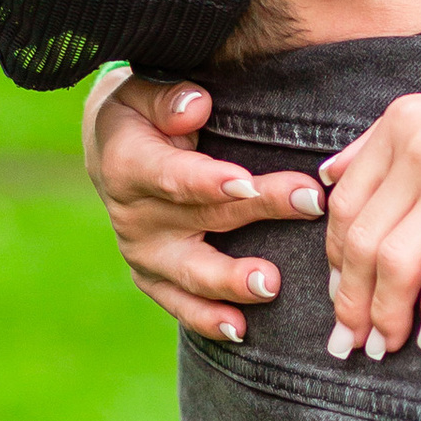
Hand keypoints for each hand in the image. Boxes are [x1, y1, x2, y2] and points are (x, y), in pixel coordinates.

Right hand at [82, 71, 323, 343]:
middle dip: (258, 210)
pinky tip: (240, 330)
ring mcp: (144, 253)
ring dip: (231, 281)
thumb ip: (169, 99)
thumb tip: (195, 106)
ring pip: (191, 272)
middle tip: (307, 203)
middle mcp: (134, 214)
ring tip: (270, 285)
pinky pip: (180, 304)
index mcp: (130, 163)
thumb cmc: (143, 111)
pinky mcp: (155, 278)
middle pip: (202, 217)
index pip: (171, 174)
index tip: (246, 181)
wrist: (112, 147)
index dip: (206, 180)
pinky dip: (207, 319)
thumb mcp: (145, 89)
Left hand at [321, 89, 420, 357]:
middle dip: (351, 301)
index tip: (341, 296)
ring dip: (386, 317)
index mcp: (405, 121)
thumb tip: (330, 178)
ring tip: (387, 346)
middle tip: (350, 339)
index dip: (334, 259)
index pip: (346, 203)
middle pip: (362, 240)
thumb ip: (388, 137)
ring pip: (395, 266)